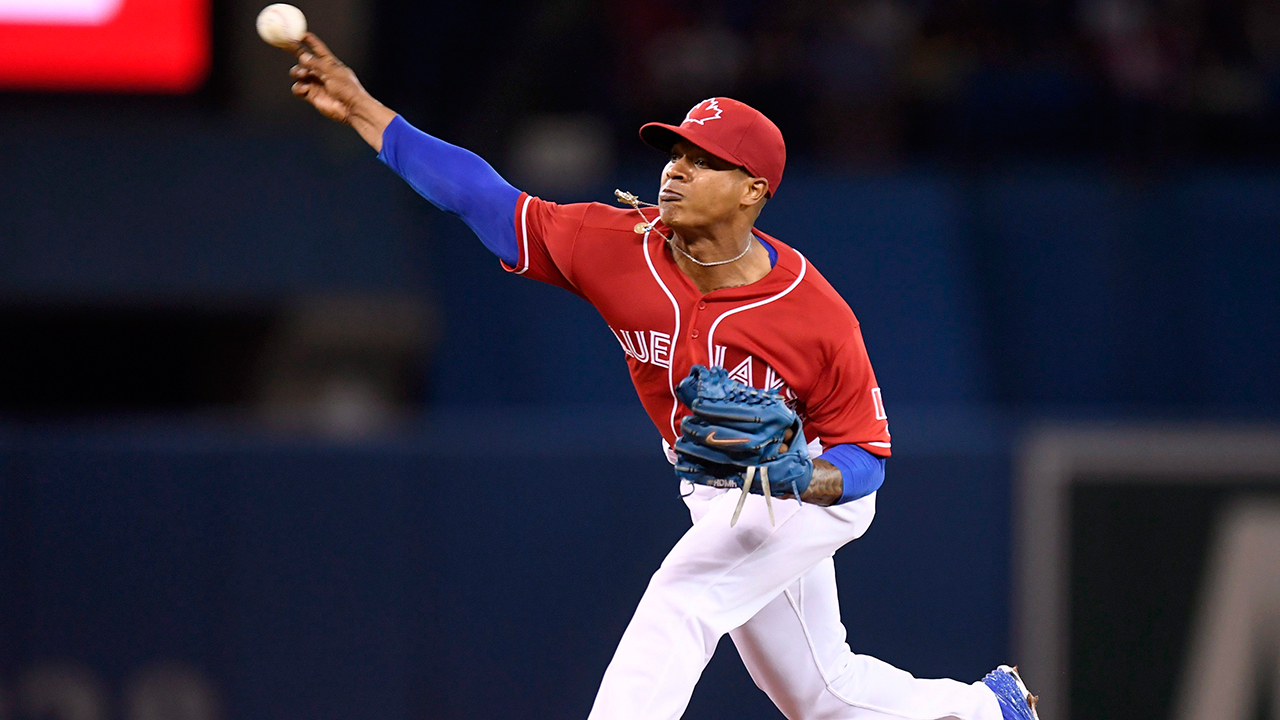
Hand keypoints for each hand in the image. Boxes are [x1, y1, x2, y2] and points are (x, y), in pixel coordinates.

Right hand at [286, 33, 395, 148]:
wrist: (351, 109)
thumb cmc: (347, 89)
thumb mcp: (333, 73)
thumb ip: (317, 64)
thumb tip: (303, 56)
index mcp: (329, 63)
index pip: (316, 47)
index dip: (307, 39)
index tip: (298, 32)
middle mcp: (320, 71)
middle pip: (303, 57)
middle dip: (294, 50)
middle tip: (285, 44)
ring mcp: (315, 83)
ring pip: (298, 72)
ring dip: (297, 71)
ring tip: (304, 75)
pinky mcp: (311, 95)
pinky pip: (298, 88)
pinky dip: (298, 88)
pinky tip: (305, 90)